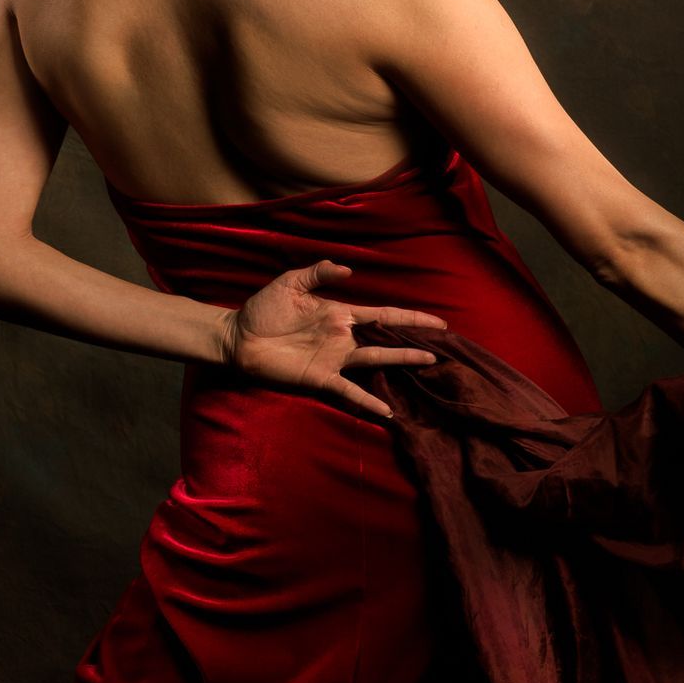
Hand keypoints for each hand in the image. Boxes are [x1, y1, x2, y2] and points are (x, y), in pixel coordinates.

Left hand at [218, 259, 447, 422]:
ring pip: (377, 360)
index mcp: (340, 314)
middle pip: (388, 337)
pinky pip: (349, 391)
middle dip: (415, 339)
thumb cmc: (262, 309)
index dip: (410, 316)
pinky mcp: (321, 379)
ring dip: (402, 361)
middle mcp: (344, 338)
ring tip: (430, 362)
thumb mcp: (291, 282)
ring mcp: (335, 360)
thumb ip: (319, 272)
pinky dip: (369, 402)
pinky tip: (387, 412)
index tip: (437, 321)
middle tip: (445, 344)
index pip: (383, 313)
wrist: (238, 338)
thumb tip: (350, 270)